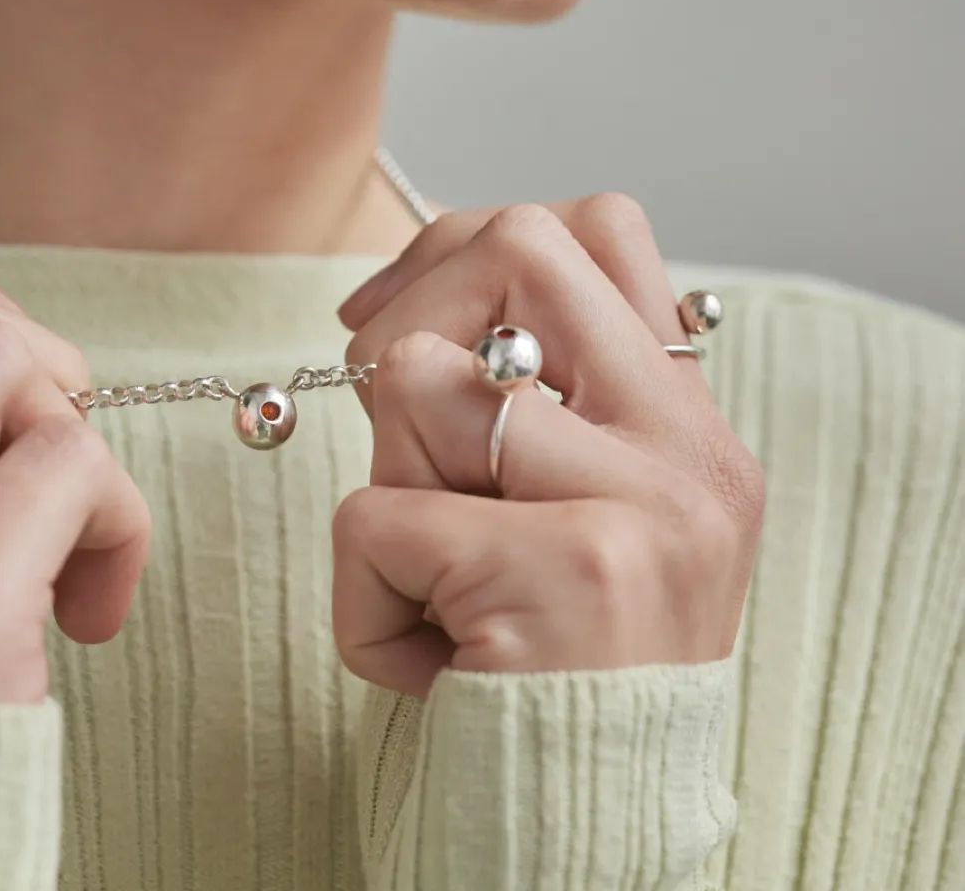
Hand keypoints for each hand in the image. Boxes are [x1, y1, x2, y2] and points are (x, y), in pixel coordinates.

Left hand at [330, 196, 764, 698]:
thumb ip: (546, 409)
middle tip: (378, 394)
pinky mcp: (561, 575)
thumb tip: (421, 303)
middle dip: (412, 305)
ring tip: (436, 573)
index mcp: (692, 427)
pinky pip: (374, 516)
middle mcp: (688, 453)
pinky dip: (364, 594)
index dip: (473, 241)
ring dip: (388, 478)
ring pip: (422, 381)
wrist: (588, 843)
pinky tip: (428, 657)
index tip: (401, 313)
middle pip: (519, 248)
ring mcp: (635, 509)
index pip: (599, 228)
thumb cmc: (557, 674)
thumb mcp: (587, 522)